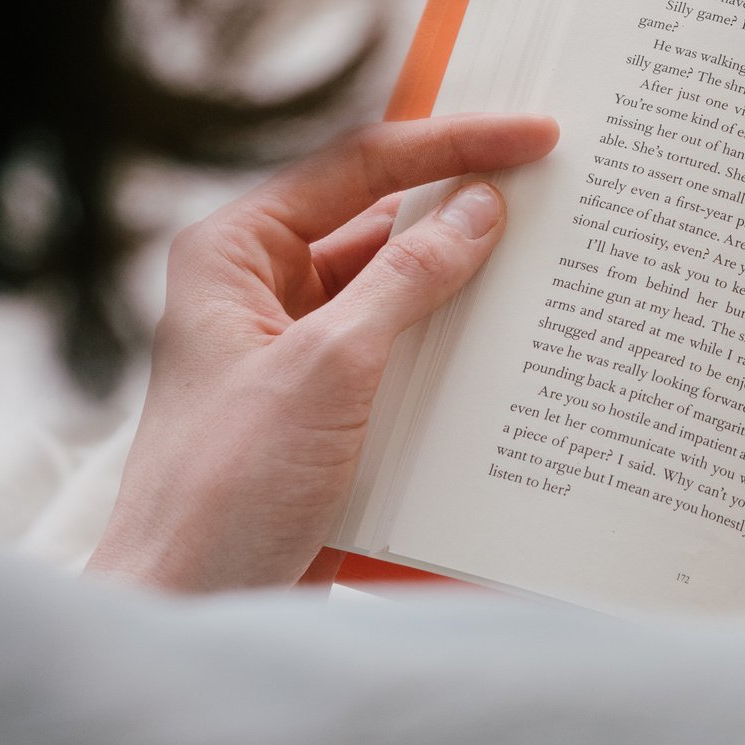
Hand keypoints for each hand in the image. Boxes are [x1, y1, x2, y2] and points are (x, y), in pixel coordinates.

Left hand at [86, 112, 557, 592]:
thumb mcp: (327, 369)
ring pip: (396, 288)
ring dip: (465, 280)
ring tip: (549, 259)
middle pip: (378, 220)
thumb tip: (479, 210)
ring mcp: (293, 349)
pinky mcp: (325, 406)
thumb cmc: (223, 489)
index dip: (450, 144)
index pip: (355, 166)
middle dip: (463, 205)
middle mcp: (259, 289)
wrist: (190, 609)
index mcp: (234, 253)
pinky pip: (401, 350)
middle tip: (554, 184)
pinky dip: (453, 343)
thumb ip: (406, 280)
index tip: (531, 135)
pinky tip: (514, 344)